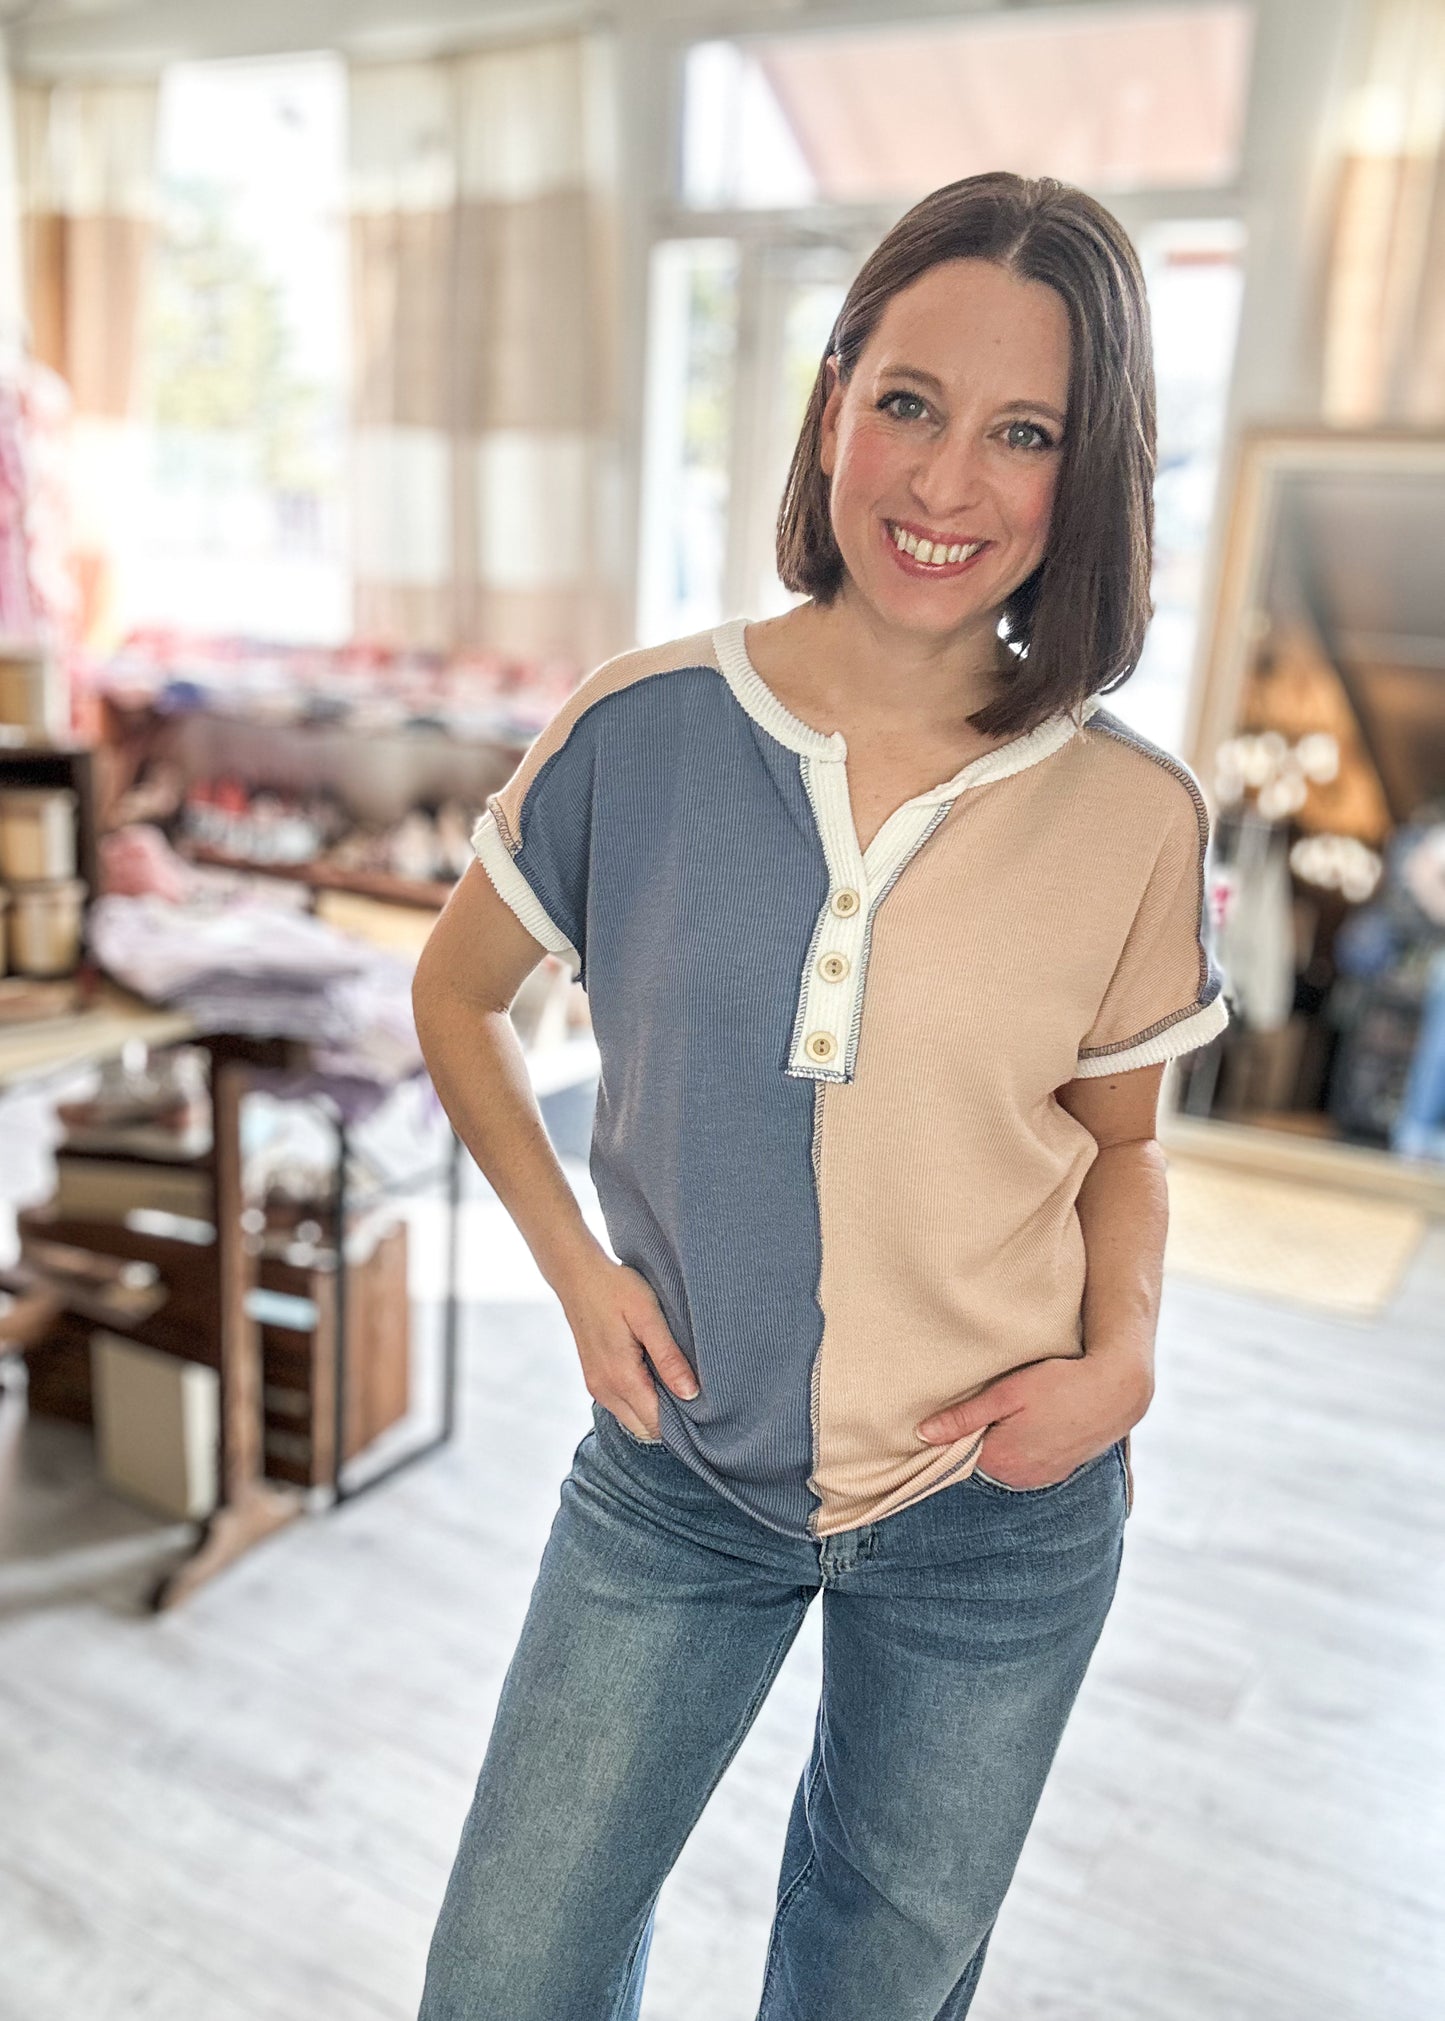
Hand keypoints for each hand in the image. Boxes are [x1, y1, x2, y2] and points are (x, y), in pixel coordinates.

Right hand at [559, 1253, 698, 1440]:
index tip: (704, 1407)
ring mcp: (596, 1387)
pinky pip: (622, 1405)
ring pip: (632, 1419)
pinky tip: (654, 1374)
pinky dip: (640, 1399)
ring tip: (674, 1379)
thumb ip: (668, 1358)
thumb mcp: (649, 1317)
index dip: (682, 1422)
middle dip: (670, 1419)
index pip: (657, 1425)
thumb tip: (691, 1394)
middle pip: (645, 1429)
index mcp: (621, 1378)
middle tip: (693, 1392)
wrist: (577, 1276)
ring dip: (654, 1408)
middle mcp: (605, 1390)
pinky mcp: (594, 1379)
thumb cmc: (616, 1290)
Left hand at [916, 1350, 1148, 1488]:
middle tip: (993, 1404)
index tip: (958, 1411)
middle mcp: (1018, 1479)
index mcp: (999, 1460)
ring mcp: (1042, 1479)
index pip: (957, 1454)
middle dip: (981, 1435)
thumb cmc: (1059, 1384)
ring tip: (1018, 1412)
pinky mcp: (1059, 1473)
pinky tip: (1036, 1423)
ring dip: (1004, 1441)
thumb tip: (921, 1434)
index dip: (955, 1431)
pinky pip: (1028, 1463)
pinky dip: (1026, 1447)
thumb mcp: (1006, 1393)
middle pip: (982, 1458)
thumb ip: (963, 1418)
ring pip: (1006, 1461)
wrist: (1116, 1392)